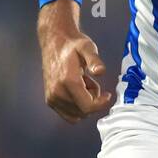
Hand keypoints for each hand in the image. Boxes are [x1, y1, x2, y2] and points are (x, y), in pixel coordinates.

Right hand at [37, 0, 112, 123]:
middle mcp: (57, 92)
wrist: (54, 42)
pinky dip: (75, 107)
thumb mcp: (87, 47)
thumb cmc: (72, 45)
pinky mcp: (50, 100)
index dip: (100, 103)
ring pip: (76, 115)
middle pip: (83, 112)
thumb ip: (94, 60)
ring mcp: (52, 98)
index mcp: (68, 81)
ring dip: (84, 104)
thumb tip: (100, 71)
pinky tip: (76, 91)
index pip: (88, 107)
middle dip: (92, 101)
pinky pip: (68, 115)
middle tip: (90, 82)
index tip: (107, 95)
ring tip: (82, 85)